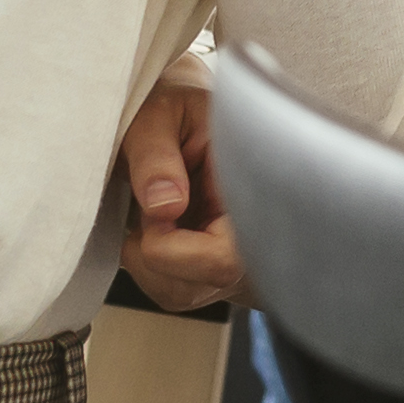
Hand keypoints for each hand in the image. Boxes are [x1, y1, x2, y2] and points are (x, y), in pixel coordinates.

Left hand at [116, 74, 242, 310]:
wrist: (180, 117)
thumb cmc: (174, 110)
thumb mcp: (159, 114)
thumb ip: (156, 155)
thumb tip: (164, 208)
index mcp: (257, 188)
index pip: (225, 258)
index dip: (175, 246)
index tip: (152, 208)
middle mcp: (256, 234)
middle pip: (199, 283)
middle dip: (154, 250)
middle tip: (148, 203)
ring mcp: (236, 260)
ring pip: (177, 292)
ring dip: (146, 255)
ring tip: (156, 207)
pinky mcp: (211, 274)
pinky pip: (168, 290)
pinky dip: (146, 262)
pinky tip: (158, 224)